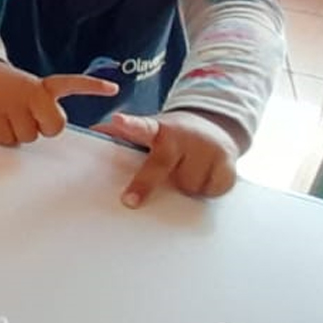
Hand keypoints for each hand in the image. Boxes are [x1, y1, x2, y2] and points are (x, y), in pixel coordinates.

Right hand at [0, 57, 117, 145]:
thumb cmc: (5, 86)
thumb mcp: (28, 88)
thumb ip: (42, 106)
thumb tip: (50, 129)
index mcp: (42, 86)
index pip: (71, 83)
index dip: (93, 87)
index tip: (114, 89)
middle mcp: (31, 93)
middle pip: (54, 128)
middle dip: (44, 129)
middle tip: (29, 117)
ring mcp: (12, 104)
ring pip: (28, 137)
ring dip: (18, 132)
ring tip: (7, 114)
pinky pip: (7, 140)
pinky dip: (2, 135)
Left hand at [97, 110, 240, 207]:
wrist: (217, 127)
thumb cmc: (174, 137)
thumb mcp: (152, 131)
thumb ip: (125, 134)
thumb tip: (93, 132)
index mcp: (159, 129)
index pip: (142, 126)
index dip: (129, 125)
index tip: (117, 120)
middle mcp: (183, 137)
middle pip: (161, 164)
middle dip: (144, 184)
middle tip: (130, 201)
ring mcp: (208, 149)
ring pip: (187, 185)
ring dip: (184, 186)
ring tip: (186, 172)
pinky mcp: (228, 164)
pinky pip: (211, 191)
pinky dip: (206, 190)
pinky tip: (205, 177)